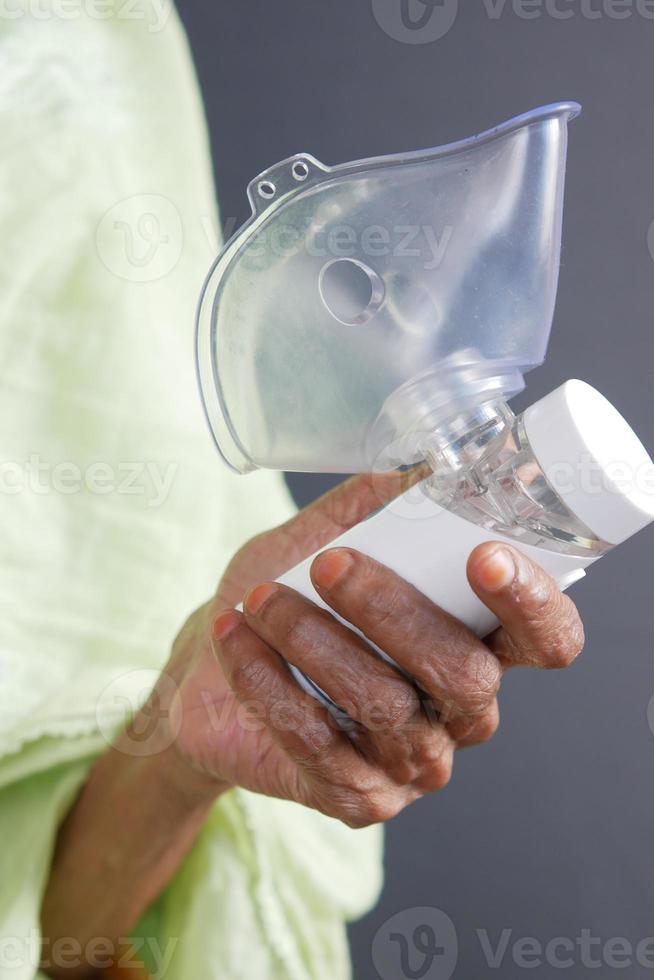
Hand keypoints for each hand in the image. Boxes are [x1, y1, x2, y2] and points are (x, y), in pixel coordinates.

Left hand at [168, 474, 584, 826]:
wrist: (206, 674)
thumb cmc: (282, 597)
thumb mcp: (319, 538)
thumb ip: (368, 506)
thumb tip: (414, 462)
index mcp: (477, 644)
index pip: (546, 640)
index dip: (533, 604)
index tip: (483, 557)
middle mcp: (460, 711)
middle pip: (464, 674)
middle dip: (394, 611)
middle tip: (330, 564)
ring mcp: (413, 761)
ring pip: (384, 704)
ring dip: (313, 640)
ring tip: (259, 598)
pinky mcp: (359, 797)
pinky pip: (319, 743)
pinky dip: (268, 681)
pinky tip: (235, 637)